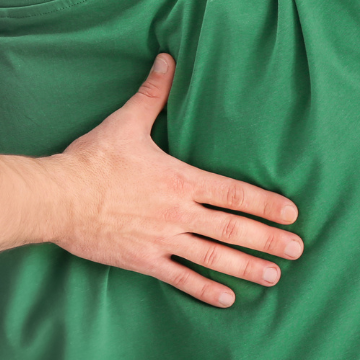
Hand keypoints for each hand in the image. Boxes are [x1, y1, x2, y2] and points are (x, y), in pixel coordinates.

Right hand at [49, 54, 302, 306]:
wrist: (61, 196)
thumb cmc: (94, 158)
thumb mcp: (127, 121)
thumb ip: (153, 93)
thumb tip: (167, 60)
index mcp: (179, 179)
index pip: (232, 192)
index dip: (265, 203)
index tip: (292, 213)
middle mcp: (178, 213)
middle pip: (232, 229)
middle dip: (268, 240)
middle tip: (298, 249)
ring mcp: (163, 239)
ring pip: (213, 257)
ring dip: (246, 268)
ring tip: (274, 276)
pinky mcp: (143, 260)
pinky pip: (180, 278)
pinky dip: (204, 289)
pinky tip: (226, 299)